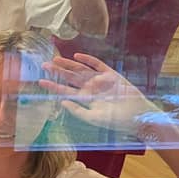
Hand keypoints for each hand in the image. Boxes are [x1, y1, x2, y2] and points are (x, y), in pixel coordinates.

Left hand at [40, 52, 156, 133]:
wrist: (138, 115)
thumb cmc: (116, 120)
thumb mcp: (93, 118)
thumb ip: (77, 110)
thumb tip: (61, 101)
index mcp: (84, 99)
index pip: (65, 90)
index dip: (53, 85)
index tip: (40, 81)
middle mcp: (90, 88)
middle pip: (70, 78)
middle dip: (57, 71)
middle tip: (44, 65)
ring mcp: (100, 80)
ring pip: (80, 69)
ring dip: (68, 64)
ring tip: (56, 59)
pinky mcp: (111, 74)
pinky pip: (97, 64)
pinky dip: (88, 60)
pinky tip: (77, 56)